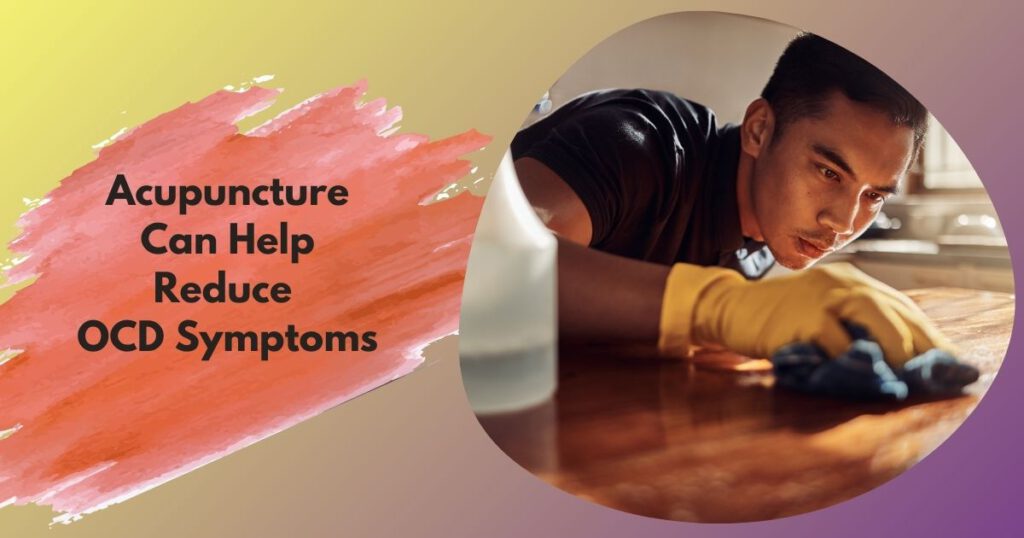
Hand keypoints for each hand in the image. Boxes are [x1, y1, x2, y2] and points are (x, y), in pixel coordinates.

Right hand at [658, 262, 955, 366]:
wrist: (729, 308)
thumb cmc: (776, 316)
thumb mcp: (820, 310)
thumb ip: (853, 324)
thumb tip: (898, 359)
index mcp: (850, 280)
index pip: (900, 306)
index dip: (928, 335)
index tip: (948, 361)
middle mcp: (840, 282)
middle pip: (894, 309)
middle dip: (920, 344)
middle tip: (932, 374)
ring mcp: (820, 297)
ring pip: (873, 318)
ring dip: (895, 350)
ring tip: (905, 377)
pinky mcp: (801, 318)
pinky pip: (837, 342)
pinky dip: (855, 362)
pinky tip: (867, 377)